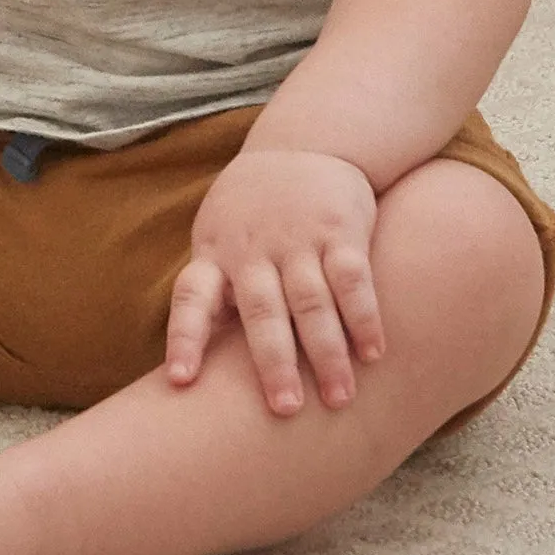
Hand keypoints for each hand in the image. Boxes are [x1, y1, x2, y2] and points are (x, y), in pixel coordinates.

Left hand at [166, 144, 384, 414]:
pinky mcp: (340, 231)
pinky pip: (353, 278)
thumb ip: (215, 292)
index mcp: (215, 253)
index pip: (191, 297)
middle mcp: (253, 250)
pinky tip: (374, 354)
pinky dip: (364, 317)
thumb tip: (193, 365)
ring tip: (339, 399)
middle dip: (272, 362)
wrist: (305, 144)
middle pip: (262, 311)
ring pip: (311, 301)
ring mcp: (297, 240)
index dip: (185, 338)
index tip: (180, 381)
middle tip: (285, 410)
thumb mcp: (218, 239)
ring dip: (327, 352)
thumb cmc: (252, 213)